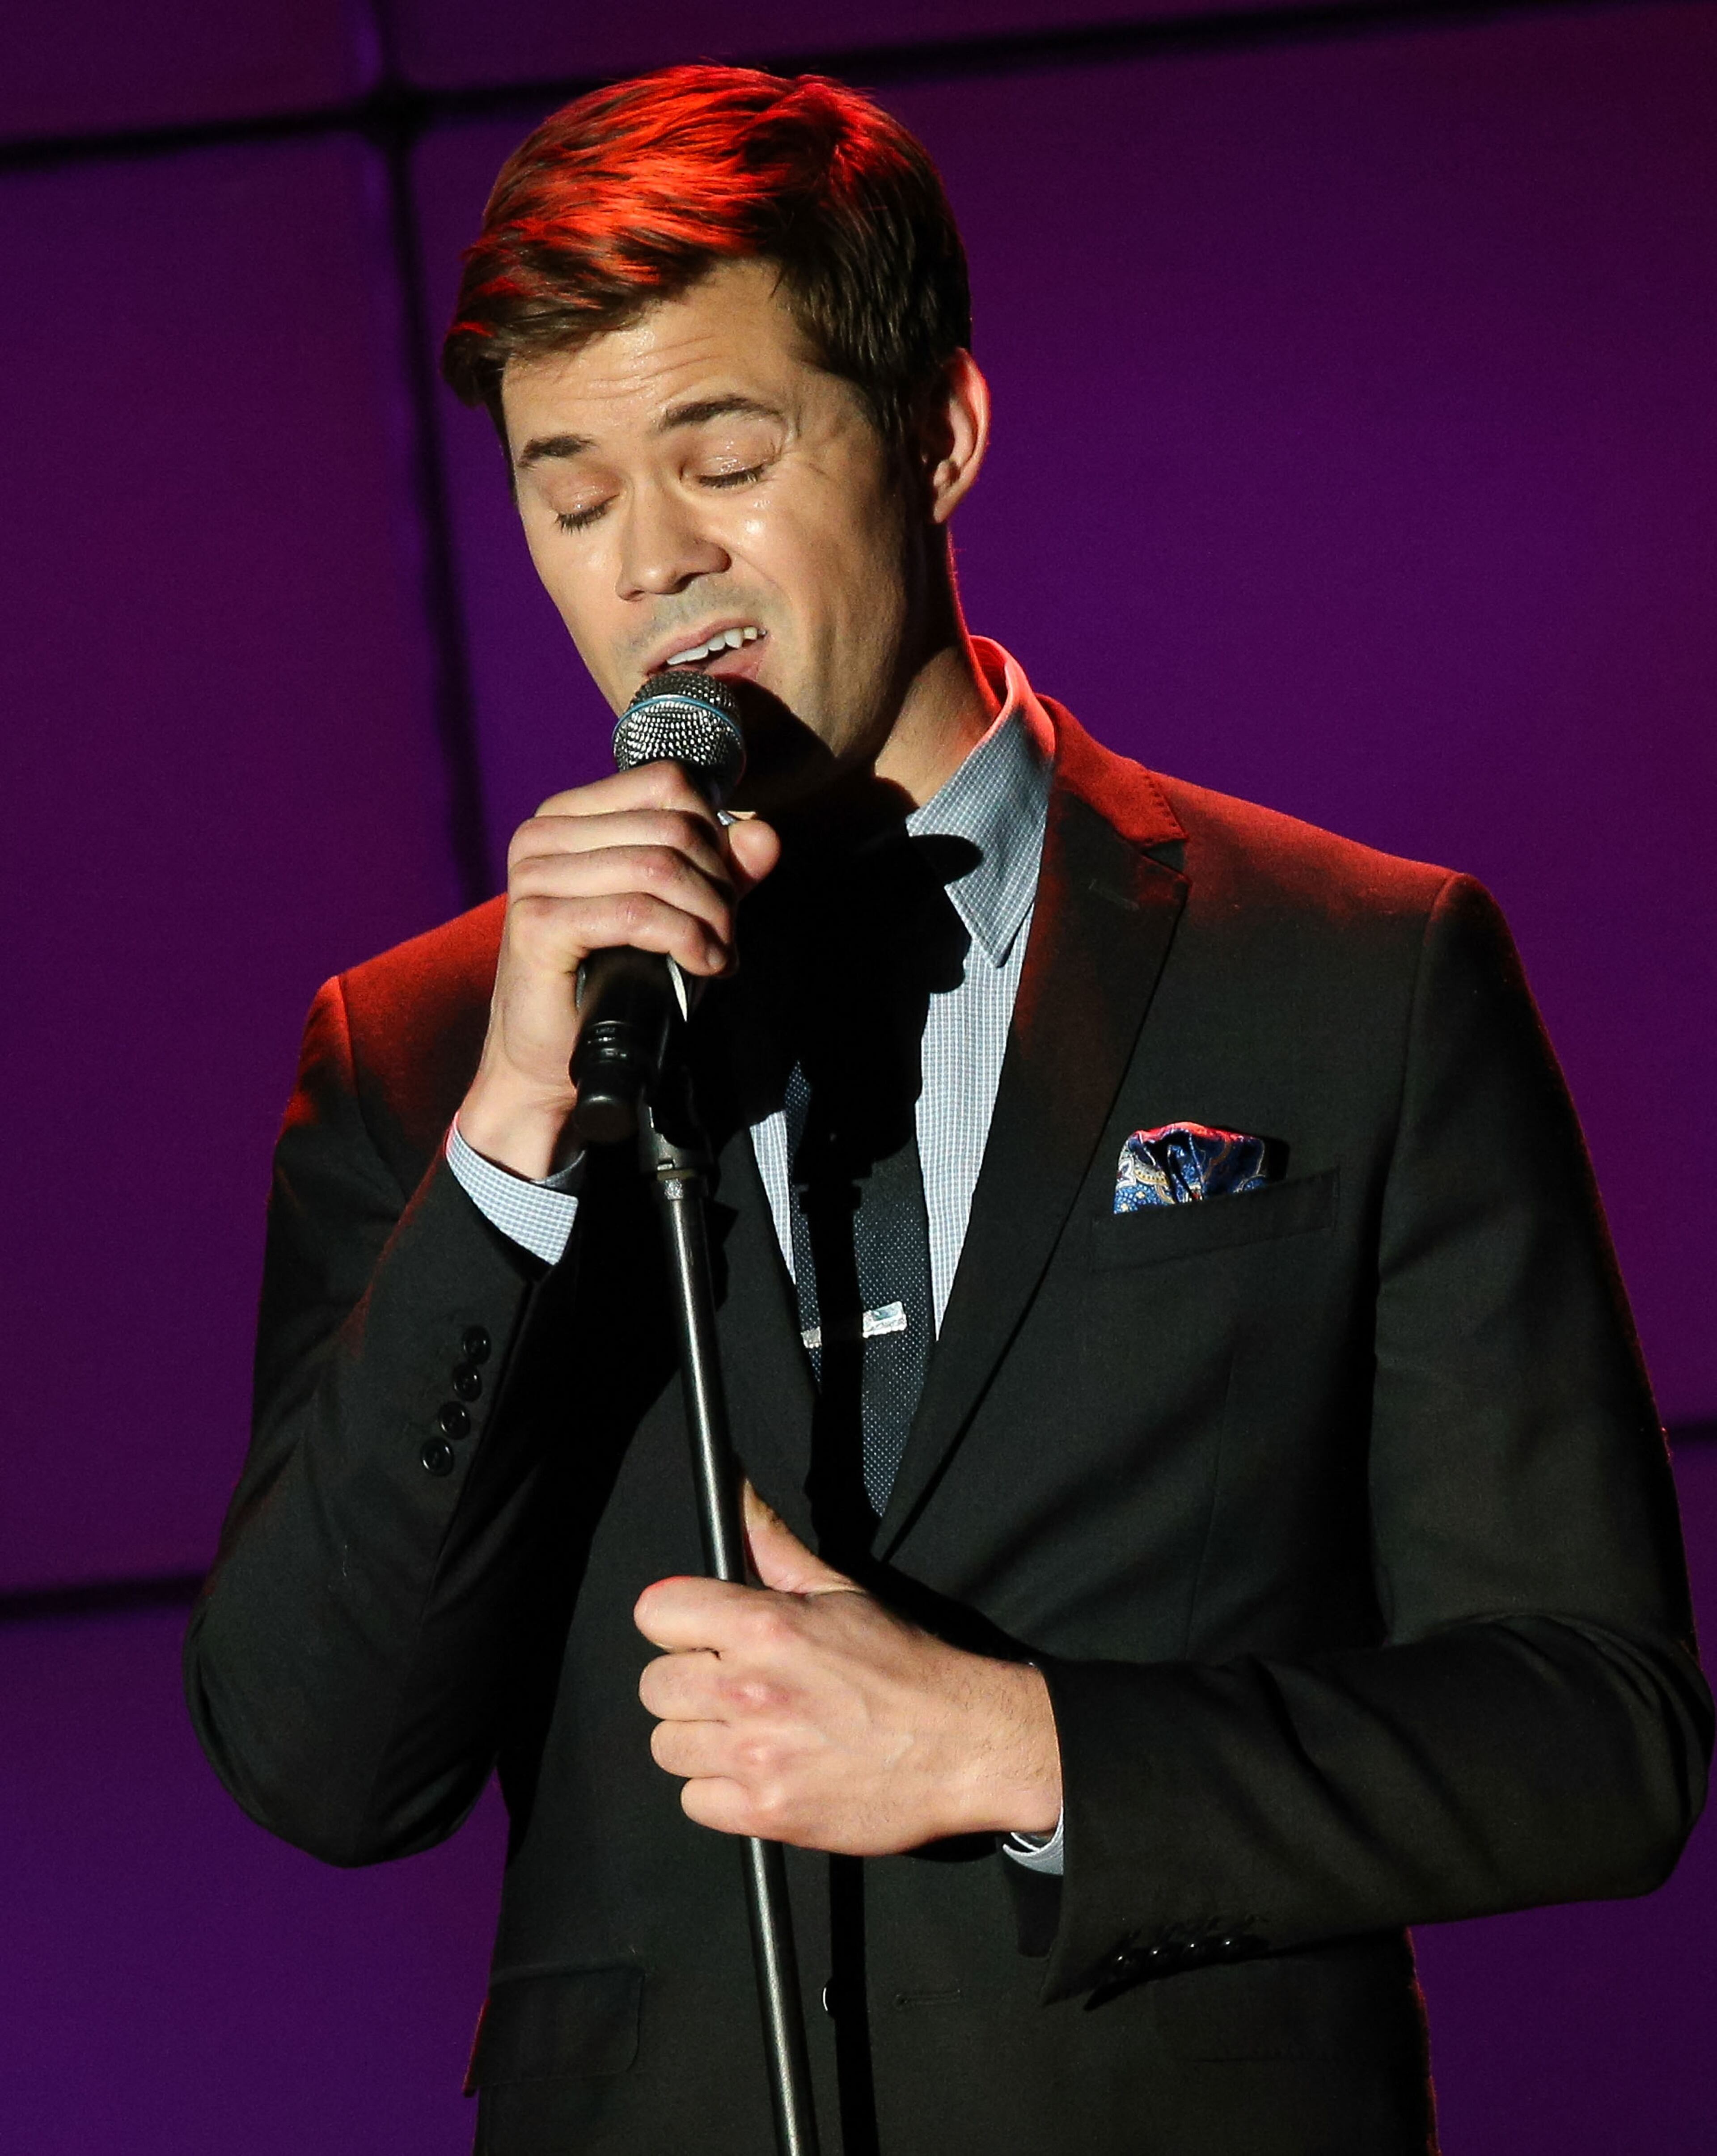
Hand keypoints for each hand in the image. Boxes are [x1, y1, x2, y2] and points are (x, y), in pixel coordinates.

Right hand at [458, 762, 780, 1176]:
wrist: (548, 1058)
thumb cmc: (609, 982)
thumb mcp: (675, 913)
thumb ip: (718, 869)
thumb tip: (764, 833)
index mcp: (568, 816)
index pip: (667, 784)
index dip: (715, 834)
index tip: (725, 889)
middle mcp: (542, 835)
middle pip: (673, 828)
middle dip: (719, 884)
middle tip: (726, 934)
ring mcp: (534, 876)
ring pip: (659, 867)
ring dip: (709, 917)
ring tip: (718, 955)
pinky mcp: (537, 922)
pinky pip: (636, 913)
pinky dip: (685, 939)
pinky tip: (702, 964)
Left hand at [635, 1486, 1061, 1853]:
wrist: (963, 1745)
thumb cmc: (904, 1668)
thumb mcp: (841, 1593)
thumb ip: (775, 1547)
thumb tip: (739, 1498)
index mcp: (764, 1627)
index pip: (656, 1613)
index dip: (676, 1621)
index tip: (698, 1634)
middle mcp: (749, 1691)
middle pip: (654, 1685)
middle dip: (688, 1683)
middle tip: (731, 1688)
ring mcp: (754, 1757)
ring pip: (667, 1746)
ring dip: (700, 1740)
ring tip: (748, 1732)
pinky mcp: (765, 1813)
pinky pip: (694, 1801)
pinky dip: (719, 1792)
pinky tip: (760, 1773)